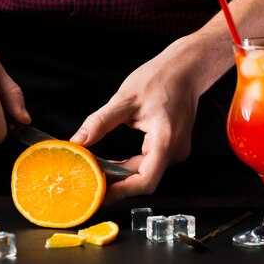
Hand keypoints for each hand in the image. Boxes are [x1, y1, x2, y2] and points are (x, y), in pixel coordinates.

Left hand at [70, 36, 213, 203]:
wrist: (186, 68)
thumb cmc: (161, 77)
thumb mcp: (125, 99)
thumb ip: (100, 122)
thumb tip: (78, 141)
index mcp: (165, 140)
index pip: (145, 180)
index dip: (122, 192)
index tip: (100, 196)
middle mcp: (175, 150)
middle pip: (144, 179)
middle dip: (116, 184)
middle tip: (89, 184)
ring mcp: (176, 150)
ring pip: (146, 173)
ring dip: (122, 175)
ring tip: (97, 173)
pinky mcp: (172, 147)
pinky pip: (150, 163)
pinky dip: (130, 166)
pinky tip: (112, 163)